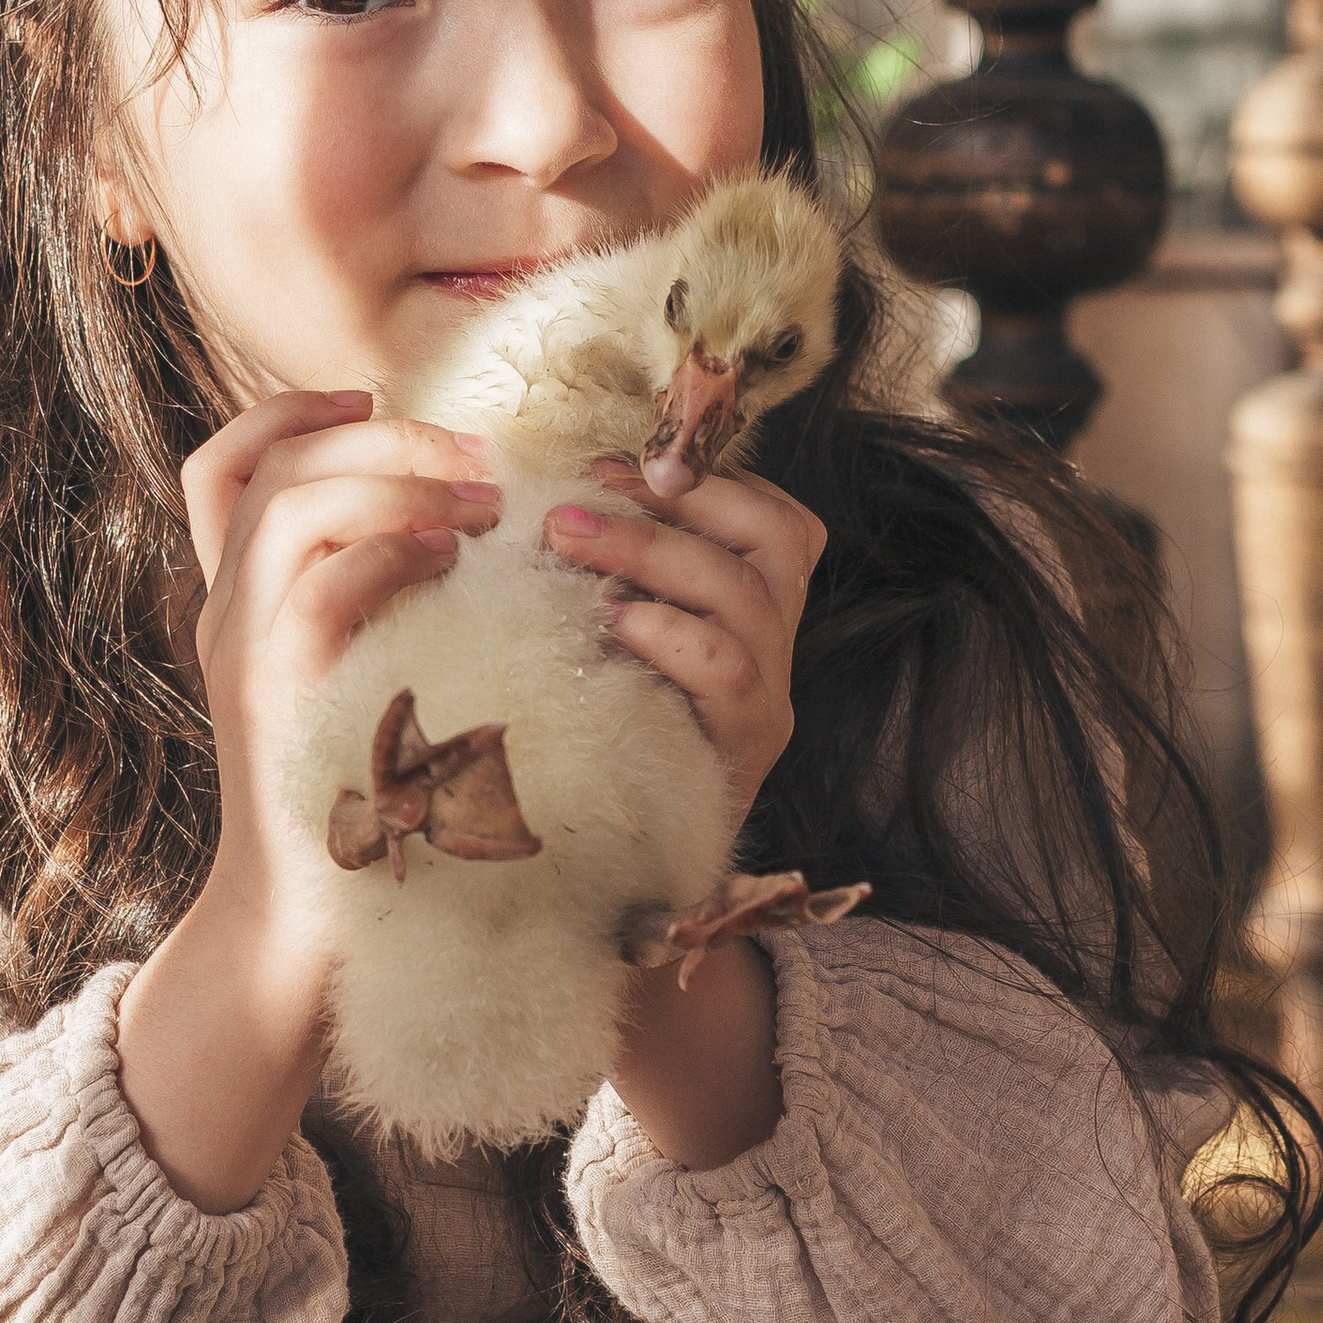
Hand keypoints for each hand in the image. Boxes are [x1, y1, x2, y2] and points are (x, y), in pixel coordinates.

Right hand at [118, 389, 498, 1211]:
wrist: (312, 934)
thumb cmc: (364, 817)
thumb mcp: (365, 689)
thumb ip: (386, 618)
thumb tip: (468, 542)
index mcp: (240, 607)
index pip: (222, 469)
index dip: (288, 412)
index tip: (369, 396)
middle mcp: (227, 618)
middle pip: (266, 466)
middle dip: (376, 435)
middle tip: (476, 454)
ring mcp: (244, 658)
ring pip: (290, 509)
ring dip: (395, 483)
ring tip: (482, 505)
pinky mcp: (278, 702)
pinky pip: (320, 588)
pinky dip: (388, 554)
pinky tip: (453, 561)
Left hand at [543, 463, 825, 819]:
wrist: (620, 860)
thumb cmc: (601, 727)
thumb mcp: (609, 634)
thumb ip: (607, 570)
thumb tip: (545, 495)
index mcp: (755, 602)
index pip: (774, 512)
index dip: (707, 476)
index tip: (616, 462)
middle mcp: (777, 643)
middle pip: (777, 538)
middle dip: (675, 502)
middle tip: (576, 495)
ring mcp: (770, 695)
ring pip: (747, 596)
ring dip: (653, 553)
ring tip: (568, 540)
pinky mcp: (749, 746)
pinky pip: (730, 673)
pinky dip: (671, 634)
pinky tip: (610, 622)